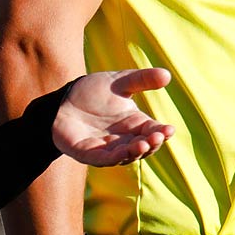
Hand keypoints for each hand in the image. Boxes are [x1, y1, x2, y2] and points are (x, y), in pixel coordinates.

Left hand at [53, 67, 174, 165]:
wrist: (64, 98)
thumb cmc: (94, 91)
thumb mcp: (120, 81)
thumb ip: (142, 79)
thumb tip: (167, 75)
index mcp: (135, 124)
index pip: (153, 131)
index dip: (162, 132)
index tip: (169, 129)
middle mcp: (124, 140)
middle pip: (143, 147)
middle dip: (151, 143)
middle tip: (157, 137)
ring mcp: (107, 149)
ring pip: (125, 156)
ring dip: (135, 152)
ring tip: (142, 144)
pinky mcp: (88, 154)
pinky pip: (103, 159)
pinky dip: (114, 157)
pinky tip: (123, 152)